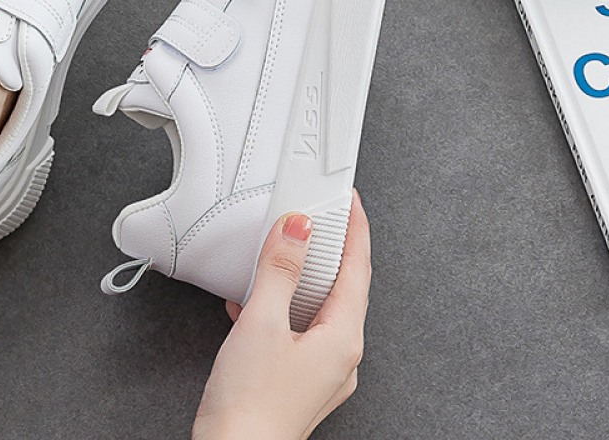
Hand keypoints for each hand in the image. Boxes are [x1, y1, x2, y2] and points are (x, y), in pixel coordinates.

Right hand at [192, 190, 370, 439]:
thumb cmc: (251, 408)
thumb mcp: (263, 323)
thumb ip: (280, 270)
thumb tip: (297, 230)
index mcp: (343, 338)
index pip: (358, 268)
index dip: (355, 228)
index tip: (349, 200)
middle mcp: (340, 356)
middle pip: (341, 286)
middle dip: (327, 248)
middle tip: (317, 215)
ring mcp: (320, 372)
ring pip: (317, 307)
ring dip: (298, 277)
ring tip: (281, 252)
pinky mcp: (297, 382)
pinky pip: (298, 329)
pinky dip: (280, 307)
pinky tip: (253, 302)